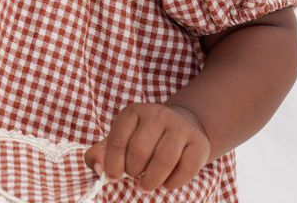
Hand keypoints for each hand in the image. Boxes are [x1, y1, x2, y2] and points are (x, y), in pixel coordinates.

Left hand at [83, 102, 210, 191]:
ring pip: (164, 159)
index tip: (114, 176)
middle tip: (135, 176)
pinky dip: (173, 182)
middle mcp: (157, 114)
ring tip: (147, 184)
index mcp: (133, 112)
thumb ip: (100, 153)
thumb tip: (98, 167)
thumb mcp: (120, 141)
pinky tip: (166, 182)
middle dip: (133, 171)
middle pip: (140, 150)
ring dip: (152, 180)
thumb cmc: (143, 139)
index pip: (118, 139)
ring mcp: (180, 127)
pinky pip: (186, 168)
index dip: (113, 163)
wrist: (181, 126)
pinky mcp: (199, 142)